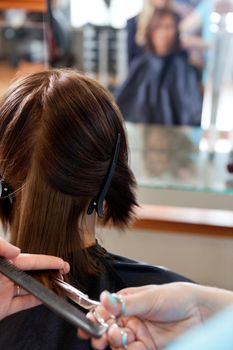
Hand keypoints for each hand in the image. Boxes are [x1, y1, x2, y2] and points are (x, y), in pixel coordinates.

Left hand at [0, 239, 69, 319]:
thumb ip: (0, 247)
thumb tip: (17, 250)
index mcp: (4, 263)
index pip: (29, 260)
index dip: (47, 260)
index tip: (61, 262)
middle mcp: (6, 276)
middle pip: (33, 273)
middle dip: (50, 271)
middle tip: (65, 271)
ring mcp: (6, 292)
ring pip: (31, 288)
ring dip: (46, 286)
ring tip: (60, 284)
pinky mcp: (4, 308)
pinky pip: (24, 303)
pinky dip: (36, 302)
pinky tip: (46, 299)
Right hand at [79, 283, 207, 349]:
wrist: (198, 313)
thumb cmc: (175, 297)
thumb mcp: (149, 297)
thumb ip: (125, 303)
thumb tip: (103, 299)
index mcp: (128, 302)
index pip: (106, 310)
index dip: (96, 316)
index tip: (89, 322)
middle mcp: (131, 318)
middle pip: (108, 328)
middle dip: (101, 332)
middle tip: (100, 335)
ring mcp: (138, 334)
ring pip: (118, 342)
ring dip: (114, 341)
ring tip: (118, 336)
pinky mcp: (147, 348)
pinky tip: (131, 345)